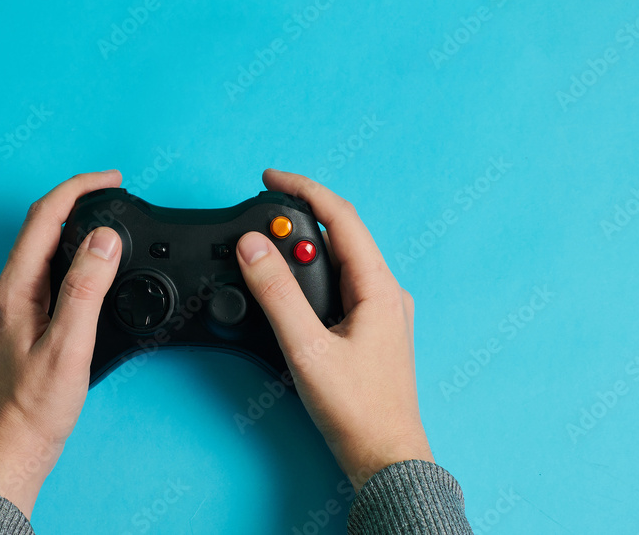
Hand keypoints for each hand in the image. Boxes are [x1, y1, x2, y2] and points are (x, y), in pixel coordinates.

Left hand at [0, 171, 123, 516]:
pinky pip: (40, 275)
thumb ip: (85, 289)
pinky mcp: (14, 324)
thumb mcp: (68, 347)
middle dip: (76, 203)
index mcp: (12, 290)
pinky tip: (85, 271)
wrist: (8, 453)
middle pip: (37, 228)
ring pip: (39, 252)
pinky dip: (66, 259)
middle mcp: (3, 293)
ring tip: (105, 226)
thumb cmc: (33, 410)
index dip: (77, 189)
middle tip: (112, 195)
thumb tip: (104, 240)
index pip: (42, 217)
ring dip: (71, 231)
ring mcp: (5, 308)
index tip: (110, 179)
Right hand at [235, 169, 433, 490]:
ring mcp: (381, 311)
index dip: (304, 190)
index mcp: (380, 288)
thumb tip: (253, 247)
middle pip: (340, 235)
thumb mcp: (307, 348)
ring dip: (305, 247)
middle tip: (260, 215)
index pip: (342, 216)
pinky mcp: (371, 329)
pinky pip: (341, 283)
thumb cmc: (358, 411)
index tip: (270, 178)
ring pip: (340, 260)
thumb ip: (276, 293)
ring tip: (268, 247)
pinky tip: (292, 285)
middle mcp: (386, 293)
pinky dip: (313, 273)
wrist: (384, 459)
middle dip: (300, 217)